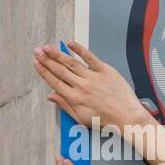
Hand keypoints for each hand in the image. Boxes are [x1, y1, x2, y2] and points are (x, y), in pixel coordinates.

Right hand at [33, 41, 151, 132]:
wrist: (128, 118)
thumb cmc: (107, 121)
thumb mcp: (82, 118)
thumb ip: (65, 106)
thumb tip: (51, 97)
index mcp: (75, 99)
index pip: (54, 82)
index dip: (43, 71)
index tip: (35, 63)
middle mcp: (82, 87)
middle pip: (60, 70)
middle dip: (46, 60)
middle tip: (37, 51)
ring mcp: (94, 78)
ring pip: (71, 63)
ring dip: (57, 54)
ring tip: (47, 47)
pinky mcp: (106, 72)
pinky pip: (90, 58)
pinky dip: (79, 49)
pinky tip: (70, 43)